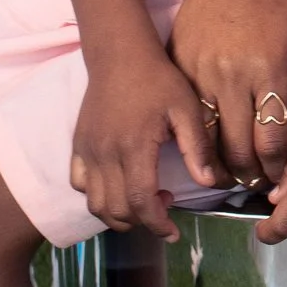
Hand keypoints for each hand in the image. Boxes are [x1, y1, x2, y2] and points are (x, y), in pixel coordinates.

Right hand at [70, 31, 222, 233]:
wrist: (120, 54)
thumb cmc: (158, 80)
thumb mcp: (186, 108)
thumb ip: (196, 147)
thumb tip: (208, 182)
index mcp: (133, 147)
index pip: (140, 202)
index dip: (156, 224)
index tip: (173, 232)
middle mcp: (105, 154)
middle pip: (116, 210)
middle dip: (142, 222)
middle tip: (164, 208)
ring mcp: (88, 151)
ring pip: (95, 203)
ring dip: (118, 214)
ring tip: (143, 199)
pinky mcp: (78, 145)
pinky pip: (79, 183)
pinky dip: (96, 195)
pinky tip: (118, 184)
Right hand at [168, 0, 286, 187]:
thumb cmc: (285, 3)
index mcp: (270, 69)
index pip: (273, 141)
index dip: (281, 168)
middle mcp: (231, 76)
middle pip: (238, 150)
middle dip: (254, 175)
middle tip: (264, 184)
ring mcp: (199, 74)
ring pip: (207, 141)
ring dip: (224, 165)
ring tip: (240, 173)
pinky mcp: (178, 69)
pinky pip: (187, 119)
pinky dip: (200, 141)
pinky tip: (215, 148)